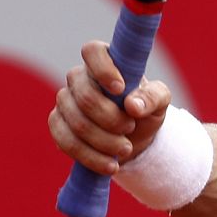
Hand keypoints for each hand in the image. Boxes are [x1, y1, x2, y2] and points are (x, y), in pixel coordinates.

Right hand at [47, 41, 171, 175]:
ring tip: (126, 149)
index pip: (92, 51)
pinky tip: (110, 165)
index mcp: (104, 62)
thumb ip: (153, 97)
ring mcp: (64, 102)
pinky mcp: (57, 126)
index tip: (120, 88)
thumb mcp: (159, 102)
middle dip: (110, 118)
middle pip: (84, 96)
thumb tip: (133, 105)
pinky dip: (90, 157)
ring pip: (76, 123)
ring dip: (103, 141)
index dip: (102, 69)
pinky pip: (65, 142)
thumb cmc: (145, 110)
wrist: (134, 138)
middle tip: (130, 128)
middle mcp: (79, 78)